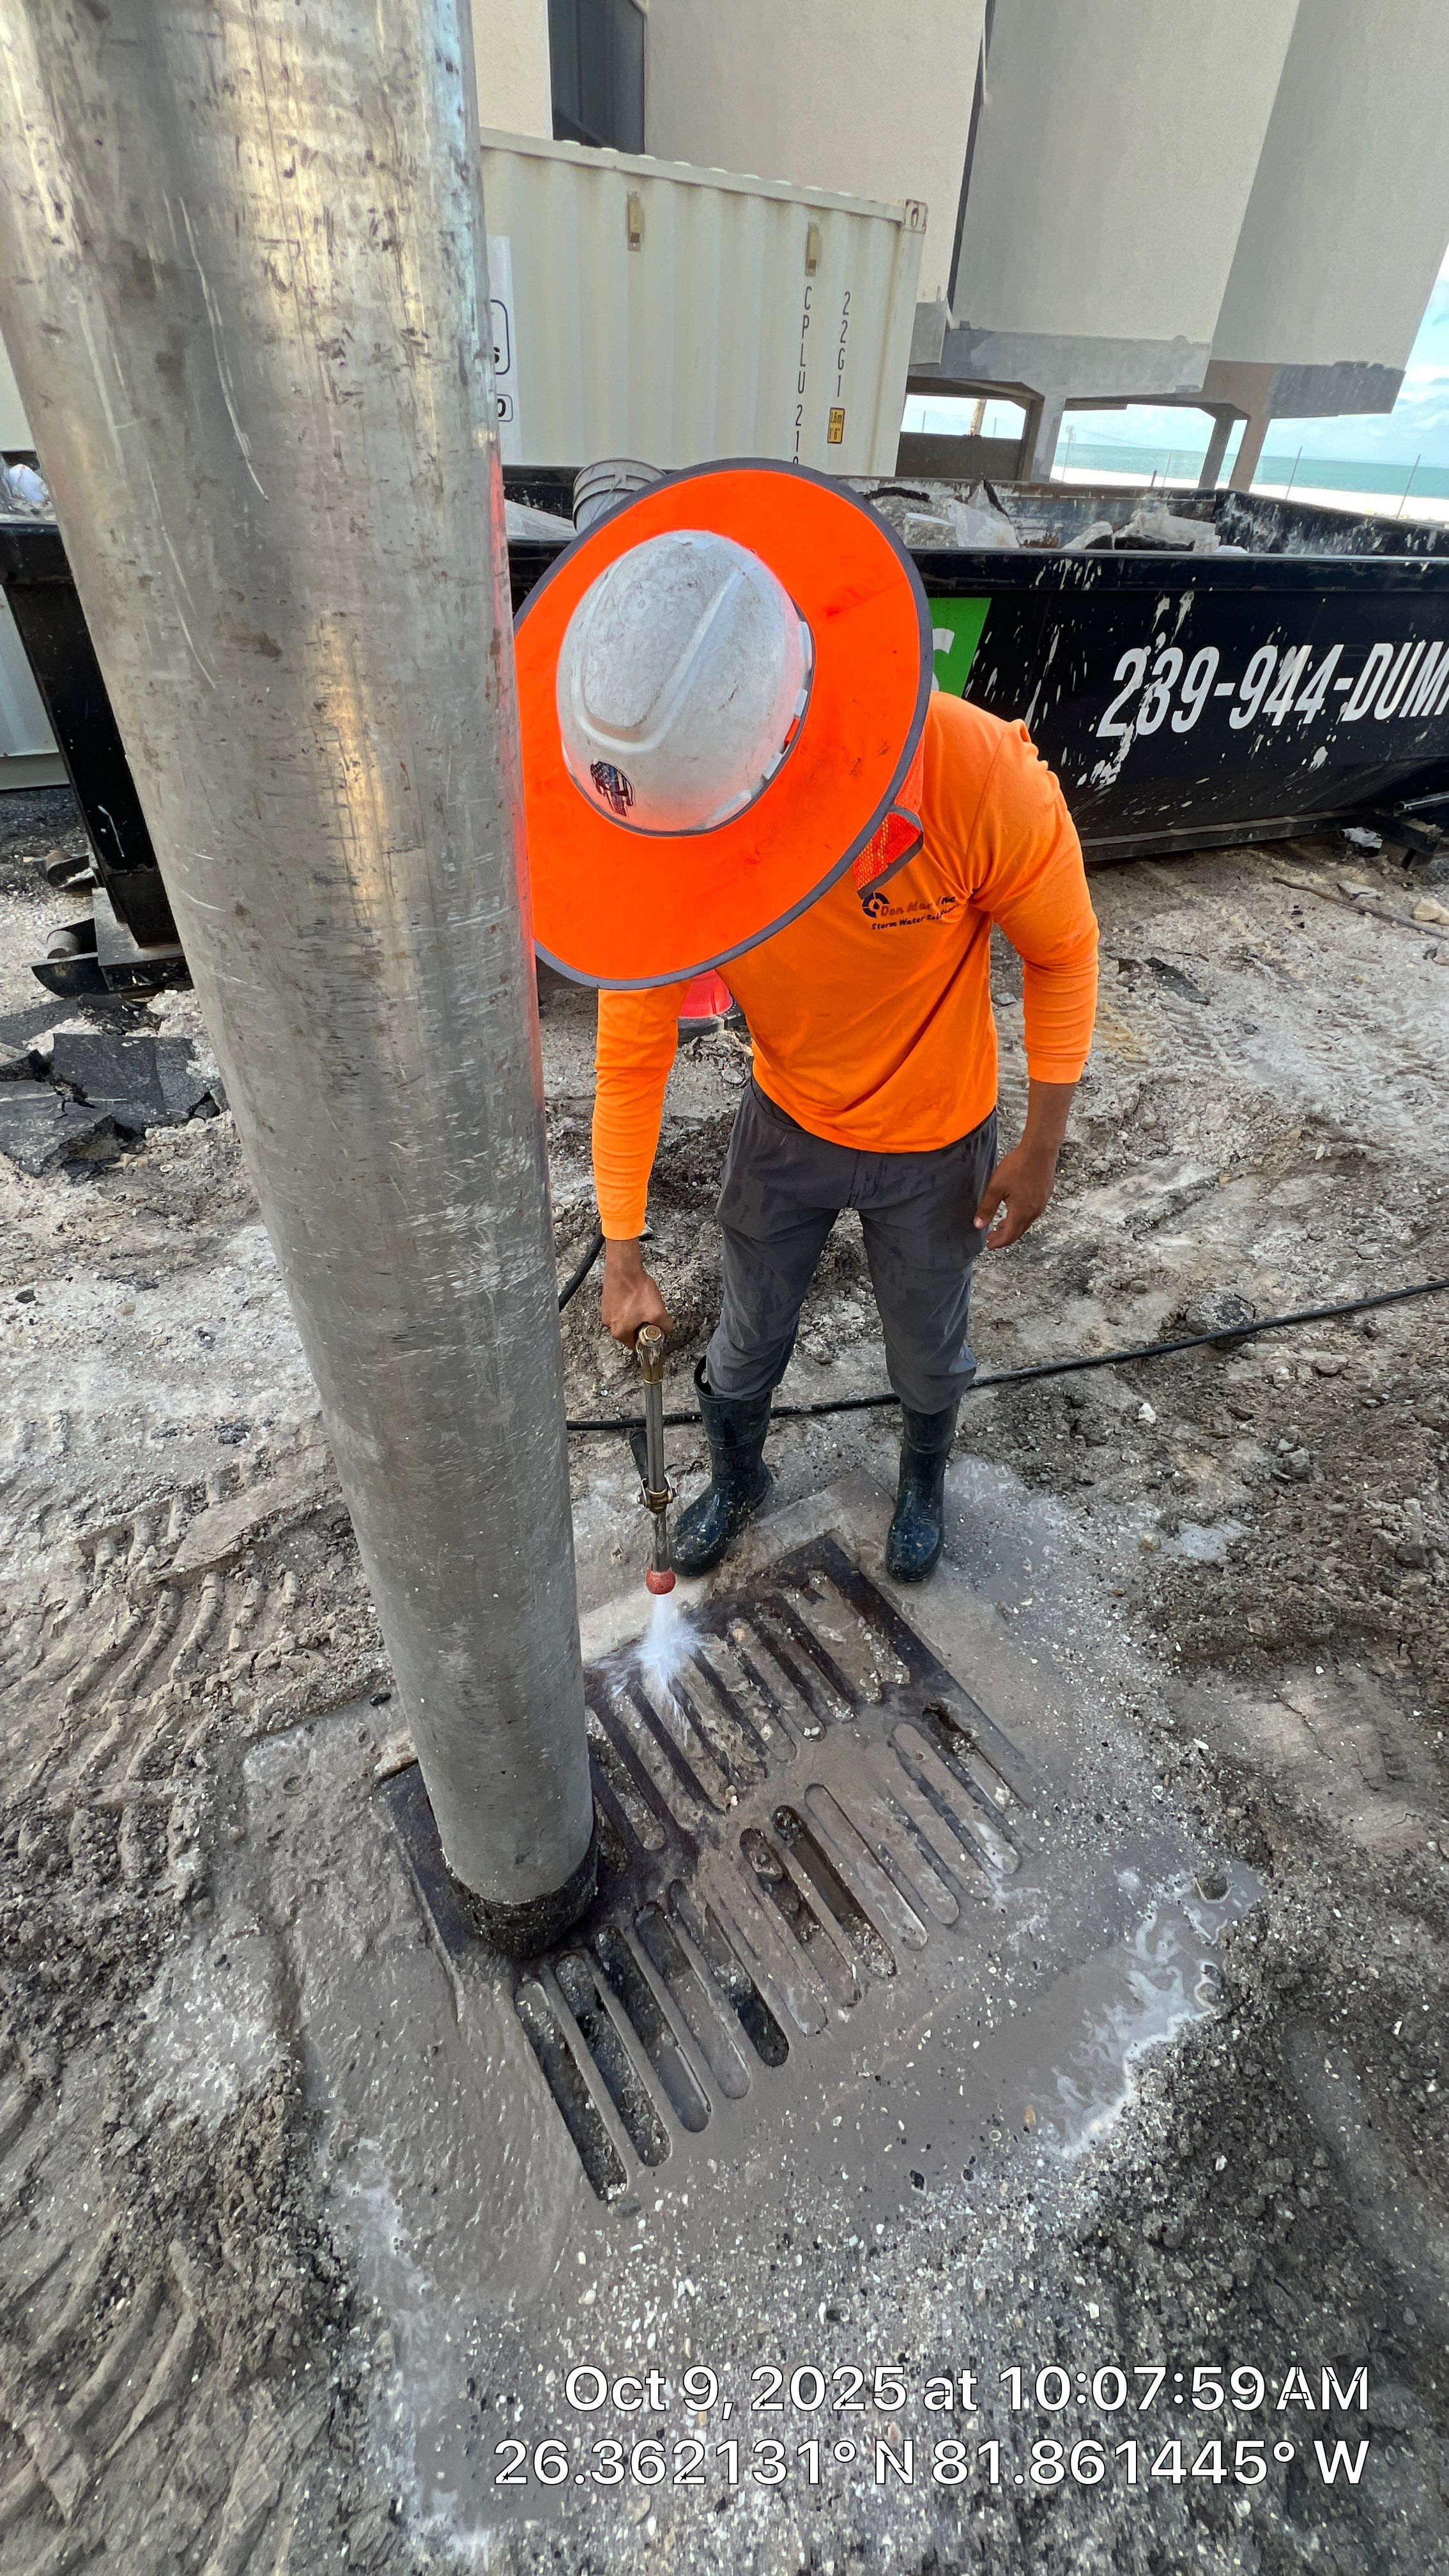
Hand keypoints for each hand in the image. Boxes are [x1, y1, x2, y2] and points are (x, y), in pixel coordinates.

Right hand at [600, 1239, 672, 1345]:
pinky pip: (620, 1308)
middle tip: (649, 1312)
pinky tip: (634, 1296)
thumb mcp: (658, 1312)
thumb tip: (667, 1329)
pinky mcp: (606, 1301)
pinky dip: (628, 1305)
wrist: (624, 1268)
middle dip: (641, 1324)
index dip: (647, 1338)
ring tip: (641, 1302)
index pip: (636, 1345)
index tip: (653, 1329)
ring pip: (625, 1319)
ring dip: (635, 1314)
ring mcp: (606, 1312)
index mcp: (619, 1332)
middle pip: (630, 1332)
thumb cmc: (637, 1290)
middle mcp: (609, 1324)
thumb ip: (665, 1326)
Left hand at [975, 1076, 1076, 1248]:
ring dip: (1012, 1226)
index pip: (1009, 1236)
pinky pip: (1031, 1213)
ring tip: (999, 1226)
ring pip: (1025, 1222)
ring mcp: (1041, 1204)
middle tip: (991, 1237)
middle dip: (1004, 1236)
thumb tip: (978, 1225)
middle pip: (1018, 1231)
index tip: (988, 1245)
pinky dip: (1020, 1217)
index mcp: (1021, 1213)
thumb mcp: (996, 1187)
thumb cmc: (1017, 1167)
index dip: (998, 1242)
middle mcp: (1034, 1212)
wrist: (1040, 1151)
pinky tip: (1014, 1210)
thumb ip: (987, 1208)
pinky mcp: (1044, 1195)